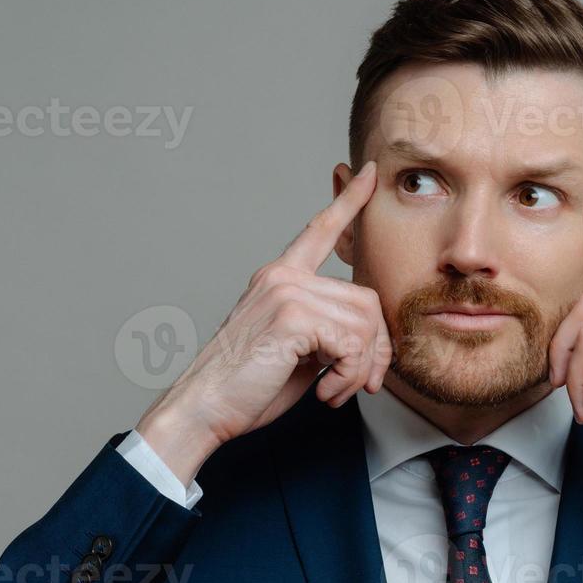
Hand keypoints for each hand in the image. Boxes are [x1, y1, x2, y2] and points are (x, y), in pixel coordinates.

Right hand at [136, 162, 392, 483]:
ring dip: (361, 368)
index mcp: (279, 279)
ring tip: (337, 390)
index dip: (348, 202)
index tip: (368, 173)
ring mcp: (286, 292)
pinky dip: (348, 375)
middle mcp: (282, 277)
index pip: (319, 231)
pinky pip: (352, 343)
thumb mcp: (294, 350)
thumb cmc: (246, 387)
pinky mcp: (292, 316)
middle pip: (366, 298)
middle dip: (377, 348)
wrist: (205, 409)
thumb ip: (326, 330)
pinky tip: (325, 392)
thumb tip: (370, 338)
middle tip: (365, 382)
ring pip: (364, 322)